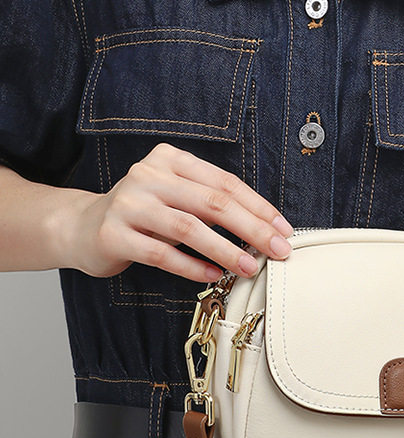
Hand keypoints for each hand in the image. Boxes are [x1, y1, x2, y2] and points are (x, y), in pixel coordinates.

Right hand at [63, 141, 293, 281]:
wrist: (83, 228)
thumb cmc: (145, 217)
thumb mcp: (178, 199)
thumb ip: (213, 206)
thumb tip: (267, 231)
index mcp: (171, 160)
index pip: (225, 183)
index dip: (259, 208)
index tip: (283, 231)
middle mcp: (149, 175)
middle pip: (212, 203)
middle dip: (251, 229)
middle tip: (278, 251)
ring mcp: (129, 204)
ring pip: (188, 228)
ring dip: (225, 250)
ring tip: (250, 267)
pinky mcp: (114, 234)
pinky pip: (161, 254)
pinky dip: (191, 266)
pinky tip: (212, 276)